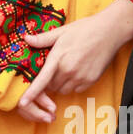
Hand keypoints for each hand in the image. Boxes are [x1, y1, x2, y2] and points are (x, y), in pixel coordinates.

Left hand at [18, 0, 132, 121]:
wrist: (110, 31)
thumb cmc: (85, 29)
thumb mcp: (62, 31)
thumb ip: (43, 39)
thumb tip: (26, 39)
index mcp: (58, 58)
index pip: (41, 80)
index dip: (31, 93)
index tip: (22, 104)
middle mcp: (69, 70)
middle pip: (51, 86)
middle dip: (50, 80)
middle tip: (56, 67)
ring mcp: (81, 77)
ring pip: (63, 90)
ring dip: (61, 84)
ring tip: (68, 67)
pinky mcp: (91, 81)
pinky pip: (76, 90)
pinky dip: (74, 84)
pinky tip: (78, 70)